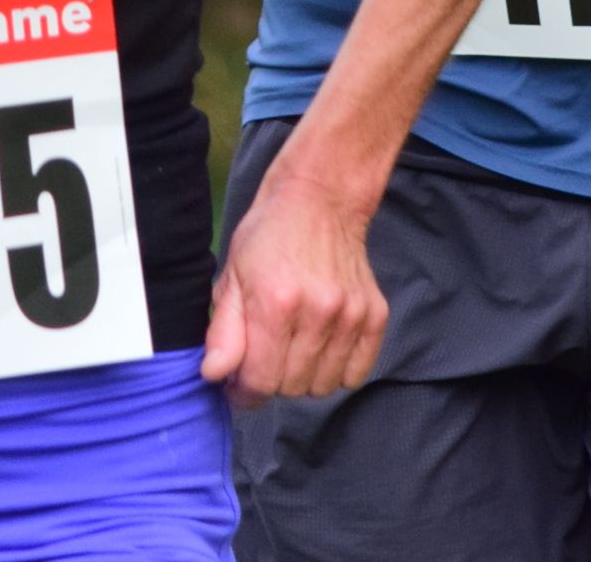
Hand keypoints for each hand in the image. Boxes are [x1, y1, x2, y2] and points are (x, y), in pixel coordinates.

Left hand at [199, 164, 387, 407]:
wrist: (320, 199)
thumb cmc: (268, 237)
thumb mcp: (231, 276)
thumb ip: (223, 331)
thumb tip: (215, 375)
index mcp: (275, 303)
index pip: (260, 381)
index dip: (243, 390)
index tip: (236, 382)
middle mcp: (318, 312)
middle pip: (291, 388)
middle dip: (271, 378)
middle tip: (264, 352)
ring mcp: (351, 315)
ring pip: (323, 387)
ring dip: (303, 376)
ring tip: (292, 345)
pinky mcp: (375, 315)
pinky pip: (356, 374)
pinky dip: (336, 370)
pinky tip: (320, 346)